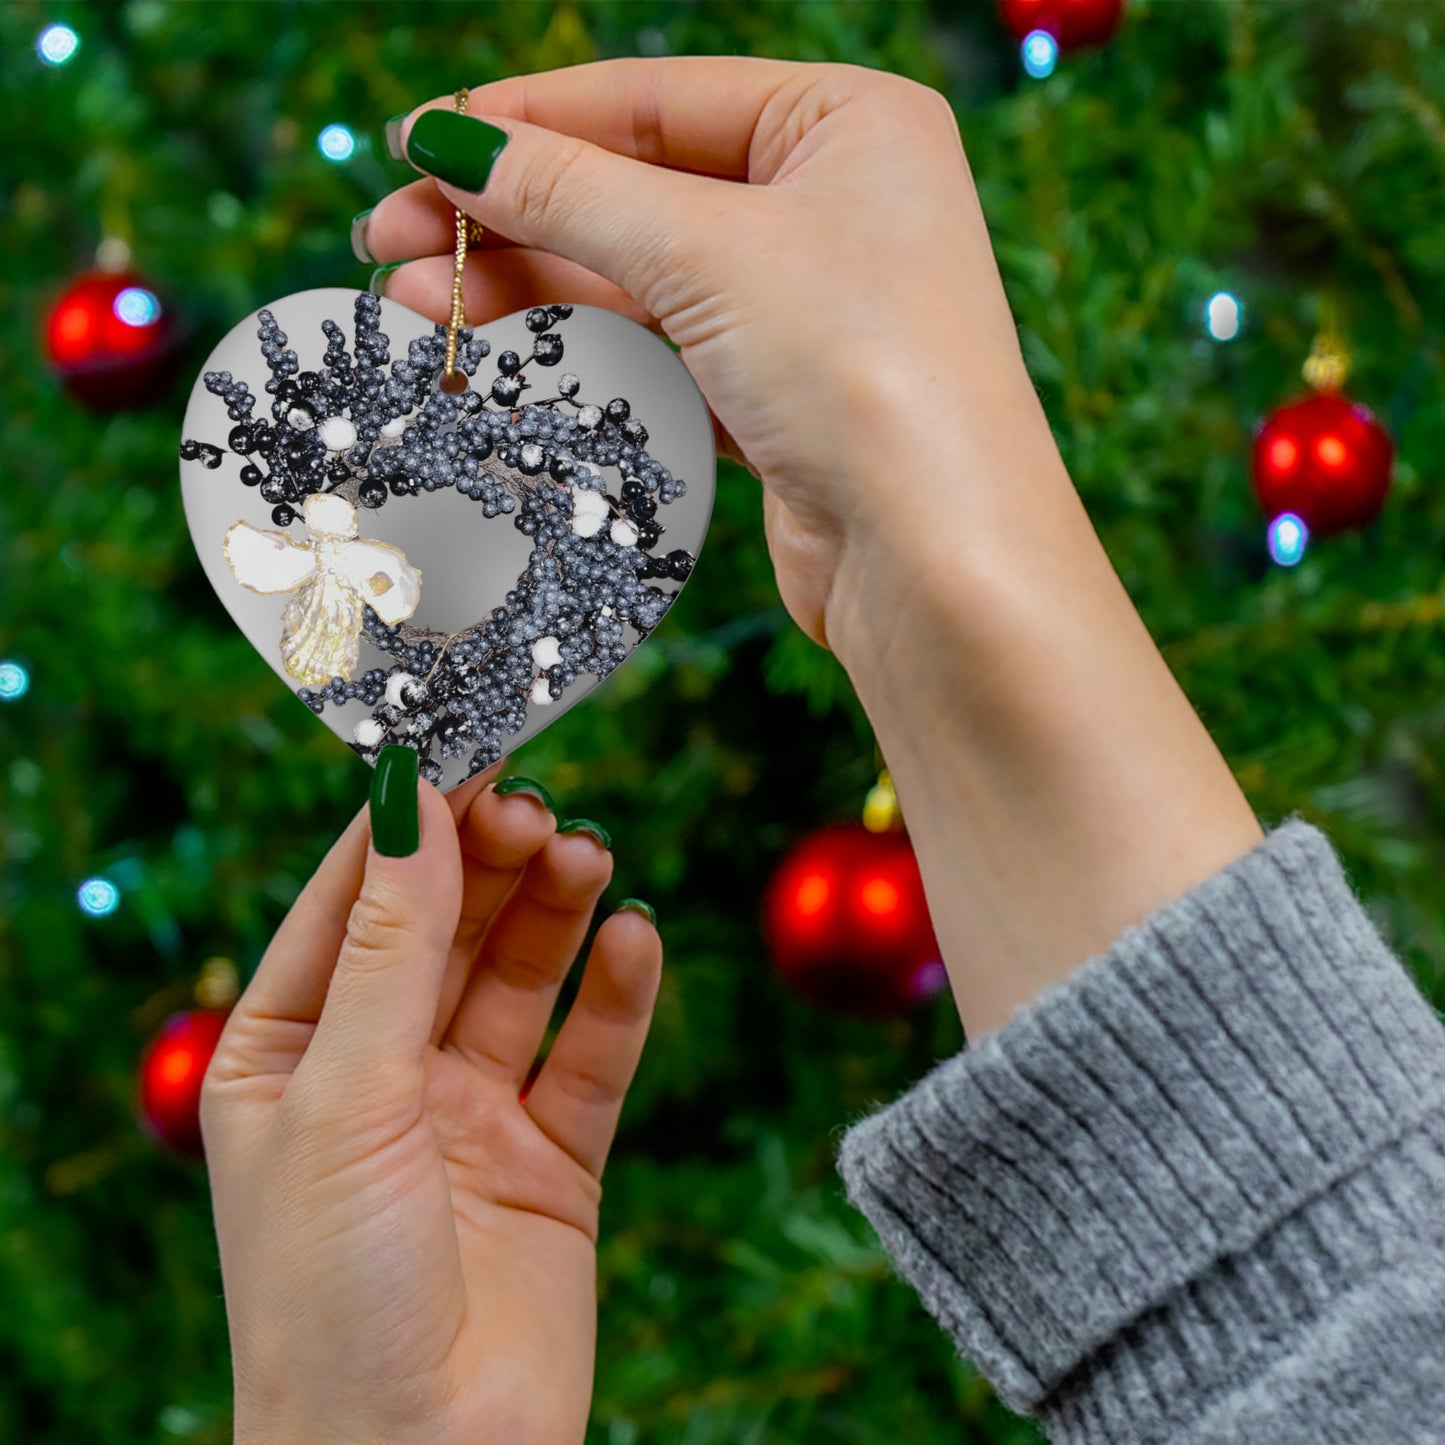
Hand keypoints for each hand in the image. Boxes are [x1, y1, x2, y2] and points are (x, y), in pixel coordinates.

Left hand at [201, 761, 660, 1444]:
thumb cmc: (330, 1295)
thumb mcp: (345, 1095)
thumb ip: (391, 947)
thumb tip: (410, 801)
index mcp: (289, 1054)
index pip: (351, 904)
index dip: (407, 825)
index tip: (463, 746)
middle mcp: (380, 1074)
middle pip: (446, 929)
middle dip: (489, 863)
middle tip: (537, 806)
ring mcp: (469, 1114)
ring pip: (521, 978)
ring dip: (555, 912)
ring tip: (588, 856)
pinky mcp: (552, 1159)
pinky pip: (591, 1055)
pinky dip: (617, 995)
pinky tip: (635, 939)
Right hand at [364, 58, 1261, 1040]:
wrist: (938, 560)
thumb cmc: (862, 370)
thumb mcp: (706, 252)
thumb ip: (569, 191)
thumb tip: (445, 141)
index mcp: (848, 123)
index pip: (655, 98)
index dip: (527, 120)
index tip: (417, 144)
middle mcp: (834, 204)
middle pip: (637, 189)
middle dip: (510, 216)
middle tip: (389, 239)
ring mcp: (808, 306)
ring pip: (640, 277)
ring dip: (528, 288)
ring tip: (412, 302)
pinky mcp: (781, 396)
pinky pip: (661, 349)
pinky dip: (582, 348)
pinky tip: (494, 351)